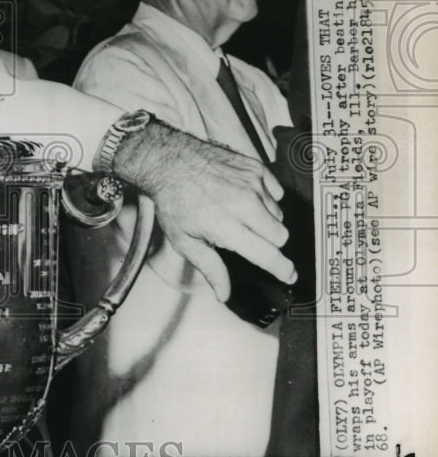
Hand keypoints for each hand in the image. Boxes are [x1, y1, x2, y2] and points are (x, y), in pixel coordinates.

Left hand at [113, 119, 295, 301]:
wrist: (169, 162)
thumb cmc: (173, 201)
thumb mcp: (184, 241)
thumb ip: (210, 269)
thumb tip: (224, 294)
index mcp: (227, 227)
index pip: (268, 254)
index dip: (282, 269)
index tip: (289, 275)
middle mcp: (245, 205)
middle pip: (281, 236)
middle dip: (269, 243)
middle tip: (247, 237)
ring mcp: (252, 184)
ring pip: (279, 214)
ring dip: (266, 219)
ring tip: (238, 212)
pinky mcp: (255, 168)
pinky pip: (276, 191)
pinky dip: (266, 197)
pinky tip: (244, 196)